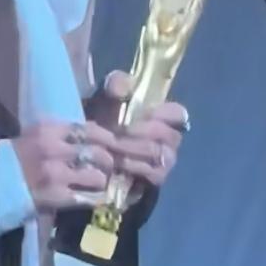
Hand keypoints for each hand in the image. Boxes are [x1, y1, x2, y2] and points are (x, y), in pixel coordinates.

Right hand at [13, 120, 116, 213]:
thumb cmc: (11, 158)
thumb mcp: (34, 135)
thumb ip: (60, 133)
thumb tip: (92, 133)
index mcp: (49, 130)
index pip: (90, 130)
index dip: (107, 139)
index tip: (113, 145)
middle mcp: (56, 149)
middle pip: (99, 152)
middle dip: (108, 162)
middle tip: (108, 168)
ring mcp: (57, 174)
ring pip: (97, 176)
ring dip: (101, 181)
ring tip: (98, 185)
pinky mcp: (57, 196)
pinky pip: (87, 198)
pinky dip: (94, 198)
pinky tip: (94, 199)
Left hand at [94, 70, 188, 189]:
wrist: (86, 148)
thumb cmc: (103, 118)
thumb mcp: (104, 96)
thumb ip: (115, 85)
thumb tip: (122, 89)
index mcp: (162, 115)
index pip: (179, 114)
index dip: (165, 114)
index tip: (143, 114)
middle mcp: (168, 139)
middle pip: (170, 136)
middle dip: (141, 133)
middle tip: (117, 132)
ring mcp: (164, 162)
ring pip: (161, 155)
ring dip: (134, 149)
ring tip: (112, 147)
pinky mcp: (154, 180)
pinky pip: (155, 175)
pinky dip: (135, 167)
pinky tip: (117, 164)